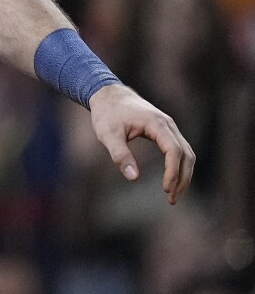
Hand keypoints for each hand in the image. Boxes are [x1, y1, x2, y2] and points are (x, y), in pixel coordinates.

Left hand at [87, 84, 195, 203]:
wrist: (108, 94)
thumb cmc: (107, 113)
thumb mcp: (108, 135)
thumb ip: (120, 155)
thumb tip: (134, 178)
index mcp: (157, 124)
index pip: (174, 151)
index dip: (172, 172)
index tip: (165, 189)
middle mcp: (168, 125)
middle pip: (186, 154)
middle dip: (182, 178)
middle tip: (171, 199)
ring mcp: (169, 127)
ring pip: (186, 153)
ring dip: (183, 174)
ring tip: (173, 194)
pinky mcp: (165, 130)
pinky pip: (179, 150)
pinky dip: (179, 166)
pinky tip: (172, 180)